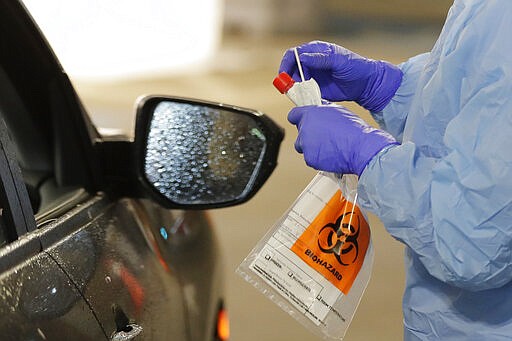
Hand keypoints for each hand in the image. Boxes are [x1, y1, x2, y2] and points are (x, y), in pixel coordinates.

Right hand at [279, 41, 402, 111]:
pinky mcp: (315, 89)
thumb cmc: (355, 67)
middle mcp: (311, 63)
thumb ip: (320, 59)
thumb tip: (302, 58)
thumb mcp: (339, 61)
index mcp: (315, 51)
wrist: (366, 84)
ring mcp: (312, 76)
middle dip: (288, 79)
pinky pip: (303, 93)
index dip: (286, 64)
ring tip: (303, 93)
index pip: (293, 54)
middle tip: (292, 88)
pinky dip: (302, 96)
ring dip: (295, 88)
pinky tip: (308, 98)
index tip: (284, 75)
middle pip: (290, 69)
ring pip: (295, 82)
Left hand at [288, 104, 397, 175]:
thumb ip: (324, 110)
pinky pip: (310, 158)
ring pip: (303, 147)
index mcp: (310, 114)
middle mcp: (305, 129)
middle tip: (323, 136)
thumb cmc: (353, 130)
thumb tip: (320, 109)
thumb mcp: (338, 110)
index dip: (298, 118)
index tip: (301, 121)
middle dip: (308, 134)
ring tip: (328, 146)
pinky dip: (318, 157)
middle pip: (300, 132)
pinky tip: (330, 154)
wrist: (360, 148)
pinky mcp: (310, 159)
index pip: (294, 115)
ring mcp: (306, 145)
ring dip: (312, 147)